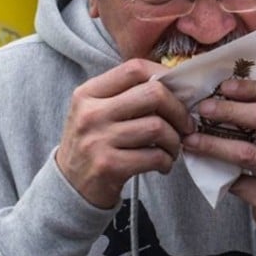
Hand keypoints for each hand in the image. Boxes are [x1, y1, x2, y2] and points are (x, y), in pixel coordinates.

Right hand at [56, 60, 193, 208]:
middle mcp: (91, 113)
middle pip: (153, 94)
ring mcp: (98, 140)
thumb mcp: (96, 111)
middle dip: (178, 110)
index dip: (164, 75)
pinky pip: (154, 156)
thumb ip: (125, 95)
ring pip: (158, 127)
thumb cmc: (93, 143)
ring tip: (172, 148)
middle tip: (185, 125)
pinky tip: (163, 164)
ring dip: (175, 140)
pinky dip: (167, 161)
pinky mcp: (109, 166)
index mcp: (88, 93)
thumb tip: (173, 85)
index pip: (134, 69)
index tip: (178, 92)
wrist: (70, 186)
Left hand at [182, 77, 255, 234]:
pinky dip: (219, 173)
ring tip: (191, 139)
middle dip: (229, 110)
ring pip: (247, 153)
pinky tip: (202, 166)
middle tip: (202, 109)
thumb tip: (221, 95)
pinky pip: (240, 183)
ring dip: (213, 144)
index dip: (252, 86)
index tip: (224, 87)